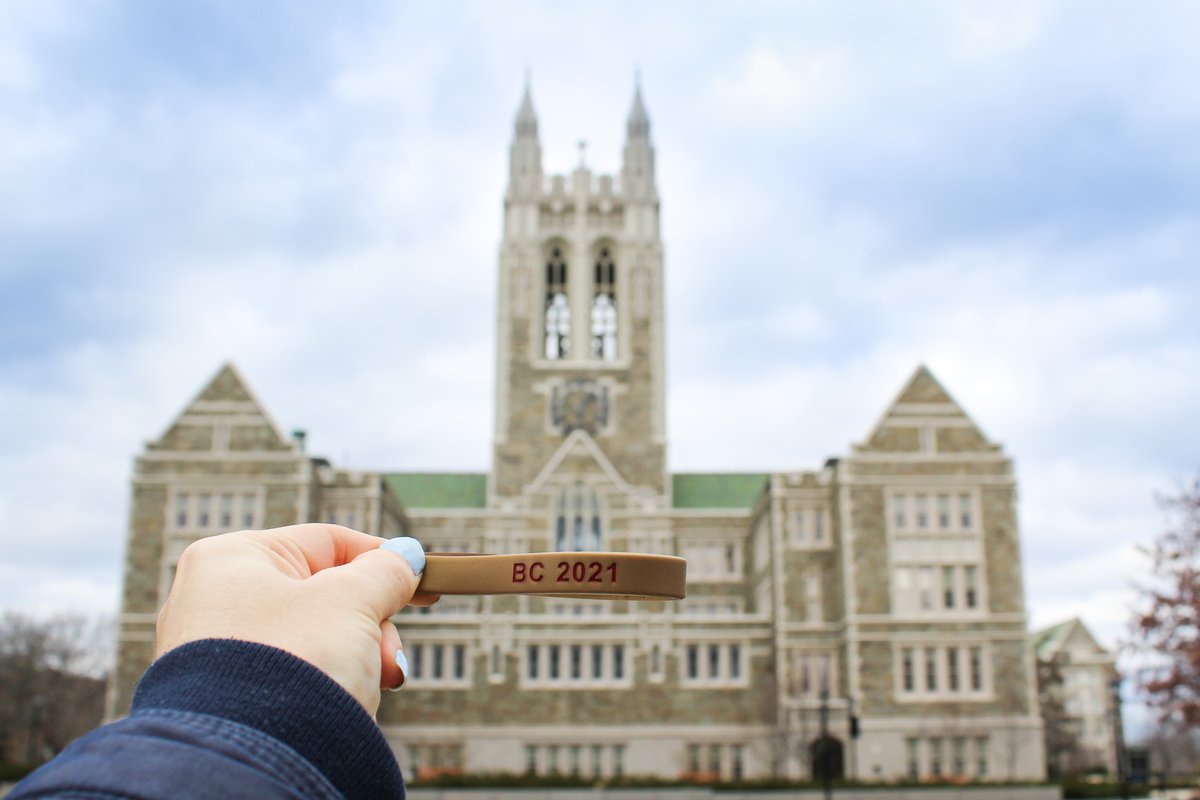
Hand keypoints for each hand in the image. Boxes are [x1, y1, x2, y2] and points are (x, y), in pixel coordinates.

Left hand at [156, 524, 433, 714]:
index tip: (422, 579)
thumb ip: (385, 572)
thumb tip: (406, 557)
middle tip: (390, 653)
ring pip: (314, 636)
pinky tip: (343, 702)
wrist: (254, 759)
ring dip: (357, 656)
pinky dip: (327, 682)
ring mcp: (217, 650)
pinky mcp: (228, 695)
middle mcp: (212, 599)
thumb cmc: (294, 664)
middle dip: (371, 624)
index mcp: (231, 558)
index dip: (381, 559)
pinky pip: (294, 672)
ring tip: (371, 683)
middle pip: (323, 593)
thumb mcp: (353, 602)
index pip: (326, 542)